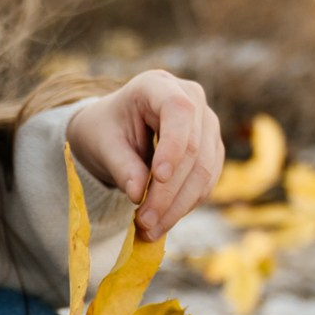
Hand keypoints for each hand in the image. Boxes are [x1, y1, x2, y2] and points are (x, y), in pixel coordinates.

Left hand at [67, 69, 223, 242]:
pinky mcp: (211, 149)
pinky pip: (207, 181)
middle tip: (144, 223)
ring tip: (150, 229)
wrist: (113, 130)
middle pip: (194, 148)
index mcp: (158, 85)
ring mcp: (206, 124)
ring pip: (205, 169)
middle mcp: (191, 98)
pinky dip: (186, 204)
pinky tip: (163, 221)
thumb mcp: (103, 143)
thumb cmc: (105, 129)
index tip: (157, 179)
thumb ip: (121, 165)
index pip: (179, 111)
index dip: (174, 146)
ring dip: (179, 205)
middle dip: (169, 191)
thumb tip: (139, 195)